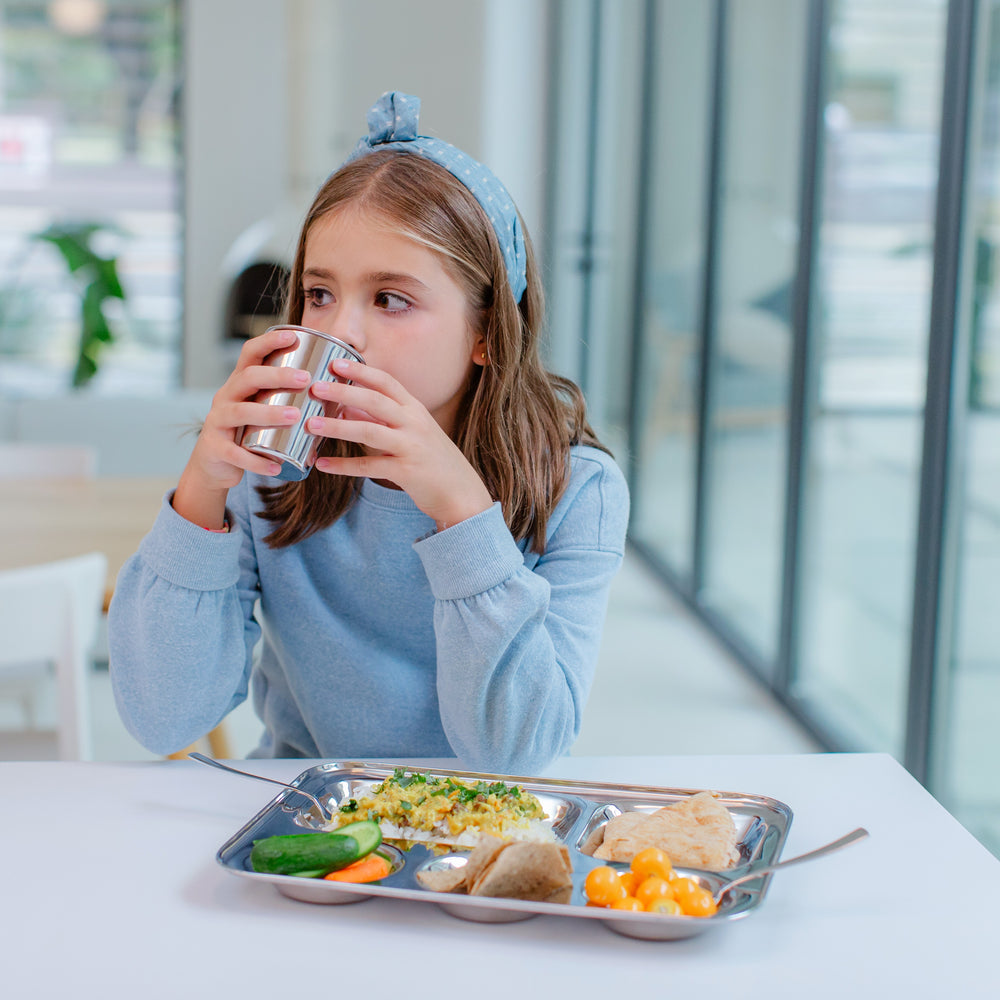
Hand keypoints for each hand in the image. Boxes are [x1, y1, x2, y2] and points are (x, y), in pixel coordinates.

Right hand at [173, 327, 309, 527]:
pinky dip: (256, 461)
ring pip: (240, 413)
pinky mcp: (215, 448)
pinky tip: (275, 467)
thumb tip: (337, 392)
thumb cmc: (248, 431)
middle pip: (248, 378)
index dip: (269, 342)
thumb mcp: (263, 409)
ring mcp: (217, 421)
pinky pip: (235, 454)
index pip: (251, 354)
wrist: (215, 464)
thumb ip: (287, 398)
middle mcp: (226, 397)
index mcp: (240, 384)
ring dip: (268, 414)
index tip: (293, 336)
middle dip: (277, 375)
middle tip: (305, 378)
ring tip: (295, 417)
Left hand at [308, 358, 493, 529]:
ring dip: (338, 428)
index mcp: (415, 409)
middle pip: (375, 401)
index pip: (386, 382)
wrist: (460, 492)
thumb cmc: (432, 460)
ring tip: (312, 424)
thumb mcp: (411, 432)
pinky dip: (344, 466)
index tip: (335, 362)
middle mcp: (415, 424)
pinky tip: (323, 465)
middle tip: (316, 387)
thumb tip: (347, 406)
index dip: (361, 371)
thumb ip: (382, 418)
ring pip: (370, 431)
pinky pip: (369, 466)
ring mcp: (411, 447)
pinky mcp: (406, 471)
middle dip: (344, 392)